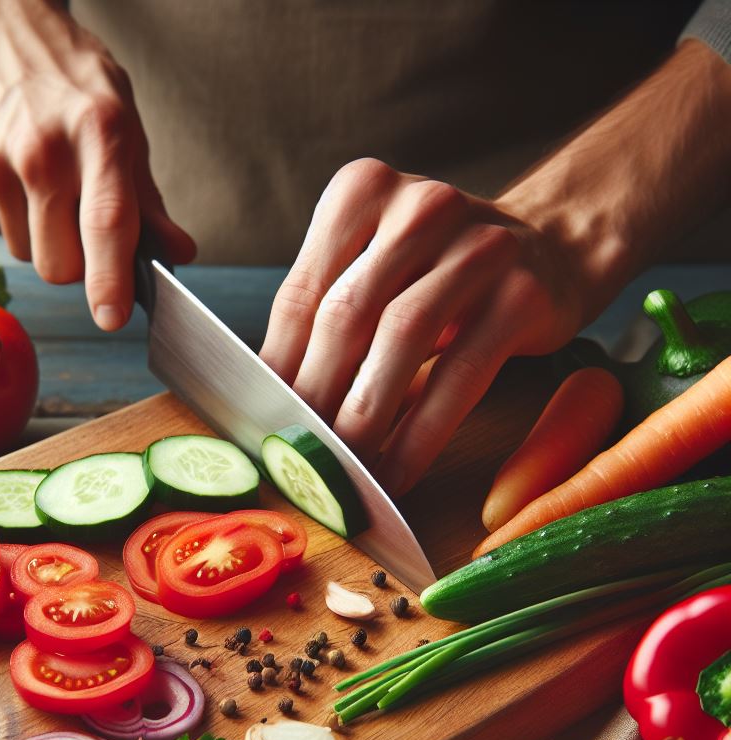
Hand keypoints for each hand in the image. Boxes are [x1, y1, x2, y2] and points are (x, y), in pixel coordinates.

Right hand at [0, 0, 195, 329]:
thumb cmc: (70, 79)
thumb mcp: (124, 122)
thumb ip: (149, 198)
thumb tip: (177, 253)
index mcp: (98, 132)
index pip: (106, 222)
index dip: (110, 279)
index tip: (112, 317)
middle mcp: (42, 149)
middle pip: (60, 266)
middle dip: (78, 266)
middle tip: (82, 226)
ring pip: (27, 257)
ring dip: (43, 240)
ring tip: (45, 186)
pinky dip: (11, 219)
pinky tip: (14, 174)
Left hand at [258, 159, 582, 495]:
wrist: (551, 251)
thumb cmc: (437, 275)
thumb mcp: (374, 274)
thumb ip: (324, 320)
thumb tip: (271, 407)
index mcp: (362, 193)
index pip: (302, 294)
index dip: (277, 368)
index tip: (261, 421)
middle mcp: (420, 205)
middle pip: (345, 315)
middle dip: (315, 397)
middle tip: (297, 455)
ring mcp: (478, 245)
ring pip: (400, 340)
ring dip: (363, 417)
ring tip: (342, 469)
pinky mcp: (522, 294)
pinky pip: (459, 377)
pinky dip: (420, 435)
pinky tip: (396, 473)